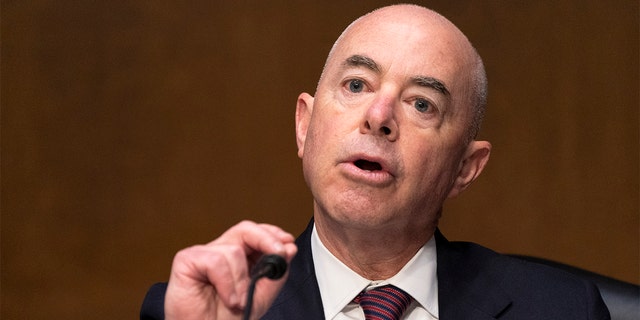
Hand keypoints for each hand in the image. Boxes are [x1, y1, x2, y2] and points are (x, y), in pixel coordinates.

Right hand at [164, 220, 297, 319]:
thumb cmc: (226, 319)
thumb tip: (289, 248)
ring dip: (242, 280)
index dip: (271, 233)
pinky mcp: (187, 260)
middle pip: (245, 230)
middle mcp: (220, 252)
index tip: (288, 243)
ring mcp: (203, 254)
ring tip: (239, 301)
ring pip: (233, 250)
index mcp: (237, 258)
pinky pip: (216, 260)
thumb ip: (275, 274)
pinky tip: (228, 299)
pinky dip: (227, 283)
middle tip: (279, 253)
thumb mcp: (260, 297)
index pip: (255, 233)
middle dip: (266, 239)